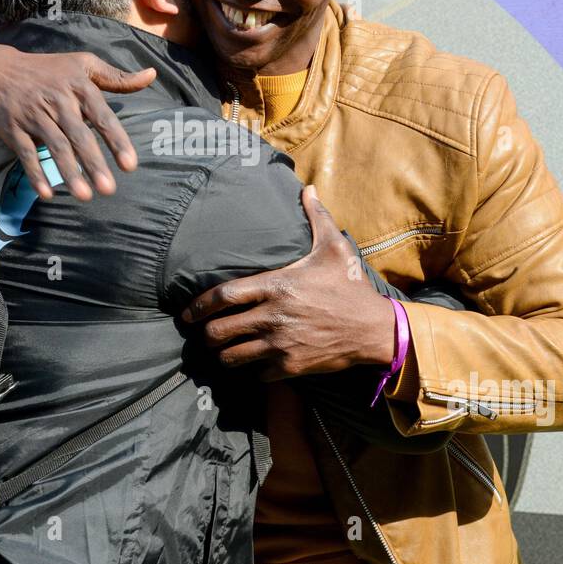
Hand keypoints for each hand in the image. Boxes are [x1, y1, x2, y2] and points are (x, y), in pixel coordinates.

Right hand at [0, 44, 155, 200]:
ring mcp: (34, 115)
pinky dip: (36, 174)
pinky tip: (48, 194)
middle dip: (94, 163)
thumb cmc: (49, 70)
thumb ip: (118, 77)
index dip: (116, 141)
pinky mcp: (13, 129)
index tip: (130, 166)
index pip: (102, 117)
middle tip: (108, 189)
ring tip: (85, 196)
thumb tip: (151, 75)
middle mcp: (57, 101)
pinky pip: (26, 154)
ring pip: (55, 146)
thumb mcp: (84, 65)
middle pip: (78, 136)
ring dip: (69, 172)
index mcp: (79, 87)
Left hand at [181, 185, 396, 380]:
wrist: (374, 329)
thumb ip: (316, 217)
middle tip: (206, 334)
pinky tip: (254, 363)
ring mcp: (280, 344)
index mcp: (277, 286)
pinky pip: (256, 374)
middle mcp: (273, 316)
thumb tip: (307, 189)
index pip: (223, 296)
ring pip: (232, 357)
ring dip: (224, 355)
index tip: (187, 313)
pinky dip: (251, 370)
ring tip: (224, 350)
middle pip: (218, 331)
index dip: (198, 306)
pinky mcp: (290, 367)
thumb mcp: (334, 248)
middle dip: (206, 335)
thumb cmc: (351, 287)